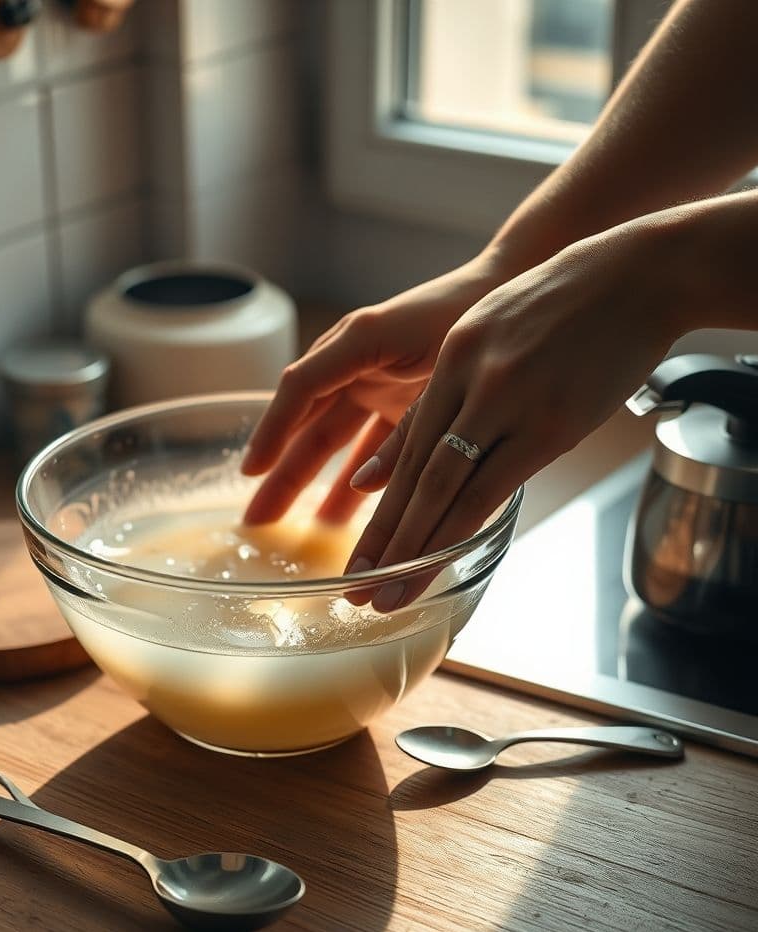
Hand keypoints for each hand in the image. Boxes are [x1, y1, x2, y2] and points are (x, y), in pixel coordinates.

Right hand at [241, 254, 509, 525]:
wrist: (512, 282)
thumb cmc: (477, 308)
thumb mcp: (441, 365)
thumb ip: (404, 425)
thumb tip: (362, 483)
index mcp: (359, 340)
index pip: (301, 389)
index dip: (274, 430)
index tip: (252, 469)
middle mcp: (356, 363)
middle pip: (307, 425)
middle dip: (281, 473)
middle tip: (253, 518)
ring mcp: (375, 384)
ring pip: (332, 443)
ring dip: (311, 484)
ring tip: (286, 527)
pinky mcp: (396, 402)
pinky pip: (365, 448)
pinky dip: (352, 481)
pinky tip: (335, 517)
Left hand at [346, 222, 684, 611]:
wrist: (638, 275)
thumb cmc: (565, 308)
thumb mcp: (489, 337)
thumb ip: (442, 399)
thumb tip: (385, 465)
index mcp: (450, 361)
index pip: (405, 451)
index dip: (378, 508)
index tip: (360, 554)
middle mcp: (467, 383)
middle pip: (414, 476)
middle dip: (382, 540)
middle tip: (356, 589)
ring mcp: (506, 403)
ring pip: (445, 487)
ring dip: (412, 547)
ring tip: (385, 594)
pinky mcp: (550, 424)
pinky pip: (494, 486)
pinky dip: (460, 526)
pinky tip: (436, 560)